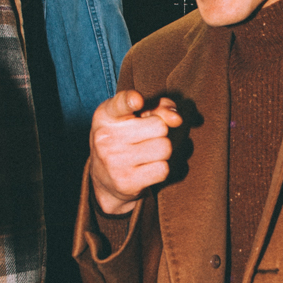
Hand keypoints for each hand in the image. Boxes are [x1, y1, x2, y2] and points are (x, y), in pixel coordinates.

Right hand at [90, 90, 182, 214]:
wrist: (105, 178)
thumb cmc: (126, 139)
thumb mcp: (136, 117)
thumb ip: (159, 107)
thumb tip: (177, 119)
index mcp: (106, 115)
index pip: (121, 104)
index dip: (131, 100)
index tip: (138, 100)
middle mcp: (106, 137)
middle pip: (160, 126)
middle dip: (160, 133)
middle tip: (145, 139)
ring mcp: (114, 161)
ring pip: (165, 148)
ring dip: (162, 151)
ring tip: (146, 154)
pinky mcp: (125, 182)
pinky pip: (163, 169)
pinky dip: (160, 169)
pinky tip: (146, 169)